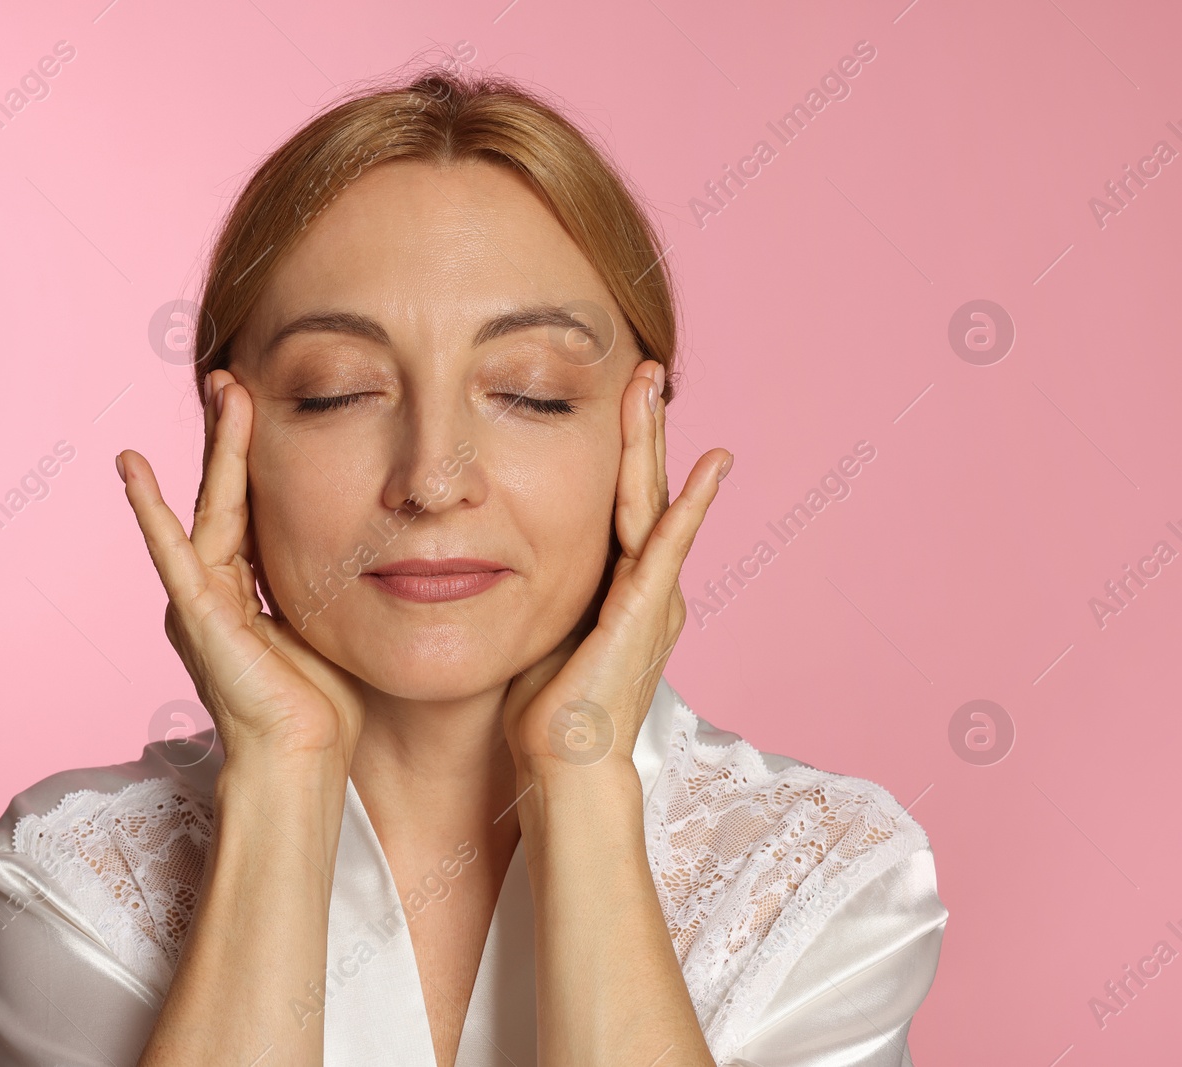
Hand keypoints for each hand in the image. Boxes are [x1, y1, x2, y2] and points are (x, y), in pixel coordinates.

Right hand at [117, 370, 365, 768]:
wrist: (302, 758)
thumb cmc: (319, 706)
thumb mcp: (324, 619)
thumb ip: (318, 578)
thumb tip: (357, 541)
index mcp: (242, 590)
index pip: (246, 507)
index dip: (249, 456)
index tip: (254, 403)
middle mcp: (212, 587)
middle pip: (222, 493)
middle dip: (228, 434)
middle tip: (230, 375)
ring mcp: (199, 598)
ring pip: (207, 504)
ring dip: (214, 446)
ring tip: (217, 387)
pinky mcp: (195, 614)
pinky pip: (171, 550)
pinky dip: (150, 508)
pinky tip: (132, 467)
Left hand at [501, 359, 729, 771]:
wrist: (564, 765)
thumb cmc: (545, 713)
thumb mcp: (540, 630)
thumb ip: (538, 591)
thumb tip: (495, 560)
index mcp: (620, 589)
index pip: (621, 504)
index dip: (620, 451)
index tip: (617, 400)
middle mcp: (646, 586)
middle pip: (643, 488)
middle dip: (642, 428)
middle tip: (645, 371)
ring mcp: (652, 597)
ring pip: (652, 500)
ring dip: (655, 442)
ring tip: (659, 386)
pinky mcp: (647, 610)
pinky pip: (669, 544)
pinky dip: (691, 503)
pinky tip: (710, 465)